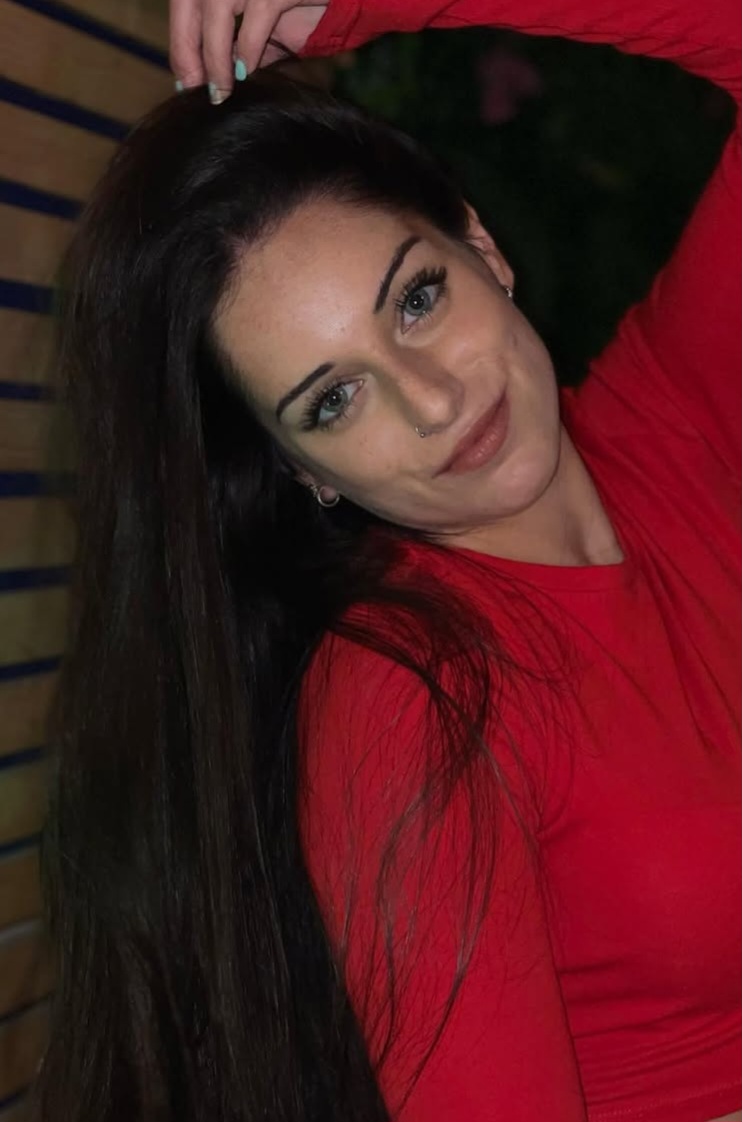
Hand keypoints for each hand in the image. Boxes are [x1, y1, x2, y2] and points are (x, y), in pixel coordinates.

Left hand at [169, 0, 327, 100]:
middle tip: (194, 89)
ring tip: (220, 90)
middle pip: (190, 3)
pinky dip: (248, 48)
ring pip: (217, 8)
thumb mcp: (262, 28)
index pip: (185, 5)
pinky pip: (258, 15)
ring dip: (215, 55)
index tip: (185, 82)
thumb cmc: (305, 4)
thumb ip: (237, 45)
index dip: (180, 42)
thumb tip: (211, 79)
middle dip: (187, 49)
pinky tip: (246, 72)